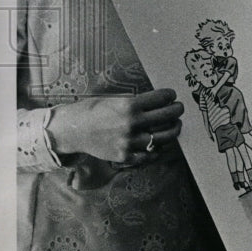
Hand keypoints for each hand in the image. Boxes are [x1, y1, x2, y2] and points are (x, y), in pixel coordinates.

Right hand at [48, 88, 182, 164]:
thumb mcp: (115, 100)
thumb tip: (158, 102)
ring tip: (175, 125)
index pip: (161, 99)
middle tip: (179, 108)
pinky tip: (160, 142)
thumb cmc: (92, 111)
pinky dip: (158, 148)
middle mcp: (132, 124)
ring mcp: (130, 142)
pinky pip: (150, 154)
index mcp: (129, 106)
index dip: (170, 95)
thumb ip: (136, 102)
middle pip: (167, 116)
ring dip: (173, 130)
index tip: (172, 94)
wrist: (72, 130)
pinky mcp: (125, 156)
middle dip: (177, 110)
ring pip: (163, 137)